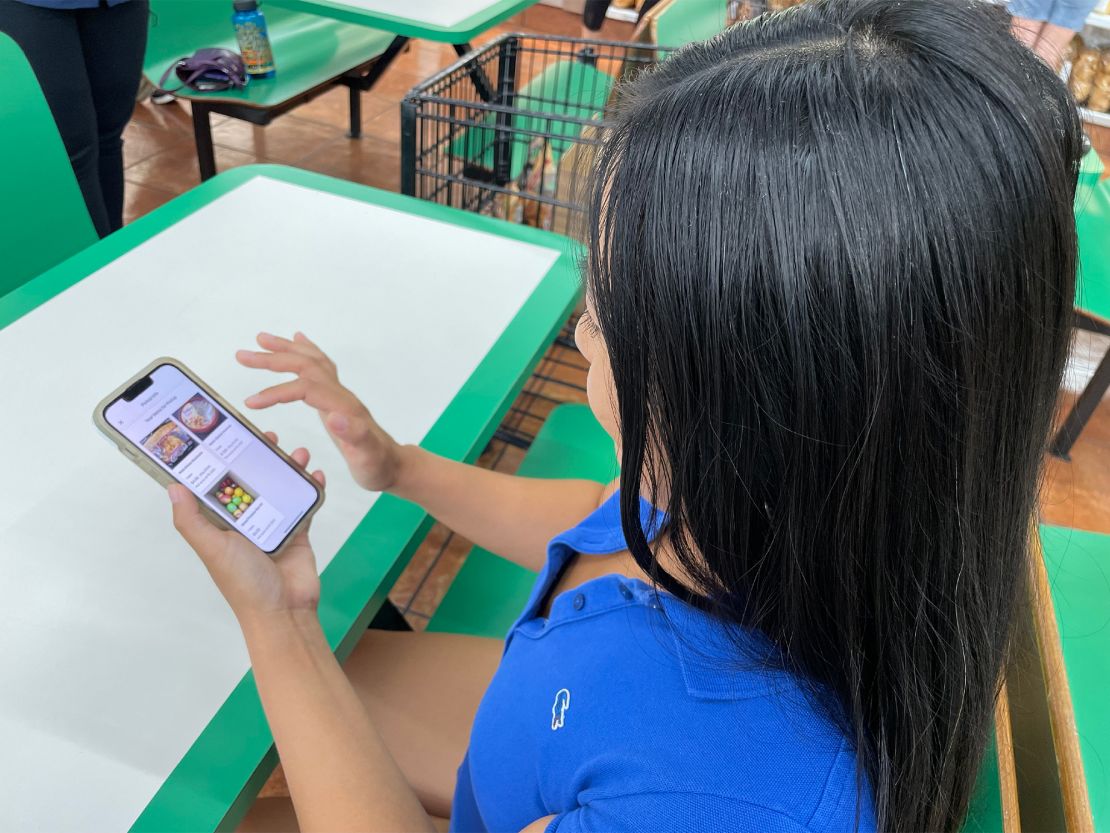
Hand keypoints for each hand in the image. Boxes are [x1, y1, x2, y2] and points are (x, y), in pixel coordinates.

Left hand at [169, 436, 325, 624]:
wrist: (284, 610)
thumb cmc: (244, 582)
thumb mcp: (212, 548)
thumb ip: (192, 520)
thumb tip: (173, 487)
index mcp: (222, 524)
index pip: (218, 485)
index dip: (220, 461)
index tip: (226, 437)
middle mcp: (247, 521)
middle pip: (252, 480)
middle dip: (259, 457)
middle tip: (267, 436)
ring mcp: (274, 524)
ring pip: (280, 487)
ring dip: (289, 467)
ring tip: (297, 451)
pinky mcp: (298, 531)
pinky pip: (305, 503)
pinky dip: (312, 487)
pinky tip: (316, 473)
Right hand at [237, 332, 401, 492]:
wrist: (395, 465)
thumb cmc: (378, 466)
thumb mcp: (367, 457)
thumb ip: (355, 436)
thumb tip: (334, 417)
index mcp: (343, 407)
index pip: (306, 388)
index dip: (278, 392)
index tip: (252, 402)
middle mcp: (341, 395)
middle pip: (306, 366)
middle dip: (273, 359)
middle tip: (243, 356)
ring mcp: (340, 395)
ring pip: (312, 362)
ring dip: (286, 349)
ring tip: (261, 340)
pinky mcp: (338, 398)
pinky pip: (321, 366)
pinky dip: (306, 351)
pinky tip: (298, 341)